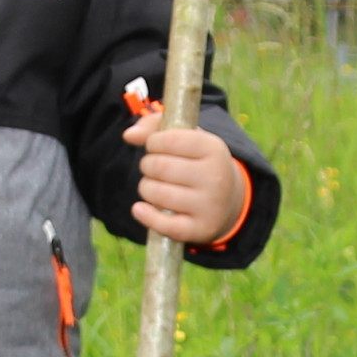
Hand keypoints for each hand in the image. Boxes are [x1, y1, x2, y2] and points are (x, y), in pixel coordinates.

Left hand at [124, 109, 248, 244]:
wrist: (228, 200)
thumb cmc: (197, 162)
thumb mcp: (185, 138)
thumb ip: (154, 127)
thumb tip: (128, 135)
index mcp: (214, 148)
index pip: (168, 140)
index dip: (153, 143)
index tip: (155, 147)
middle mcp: (216, 177)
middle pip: (159, 167)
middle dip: (147, 166)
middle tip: (153, 168)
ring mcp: (210, 205)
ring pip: (157, 194)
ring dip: (146, 189)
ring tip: (153, 187)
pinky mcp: (201, 229)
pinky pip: (165, 225)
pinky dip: (146, 216)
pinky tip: (140, 209)